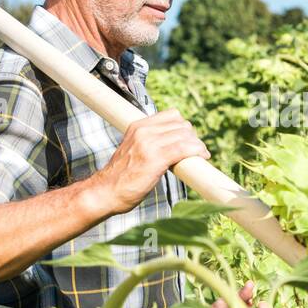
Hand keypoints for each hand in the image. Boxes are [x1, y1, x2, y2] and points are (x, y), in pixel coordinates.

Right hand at [93, 109, 209, 213]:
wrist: (105, 192)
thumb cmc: (121, 177)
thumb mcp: (133, 150)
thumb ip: (149, 142)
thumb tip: (172, 144)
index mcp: (138, 127)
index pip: (171, 115)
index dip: (184, 127)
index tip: (188, 140)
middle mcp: (143, 131)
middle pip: (181, 124)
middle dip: (192, 136)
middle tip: (195, 150)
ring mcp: (149, 144)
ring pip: (185, 135)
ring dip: (197, 145)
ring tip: (201, 154)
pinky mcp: (156, 159)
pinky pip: (184, 148)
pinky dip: (197, 151)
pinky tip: (202, 156)